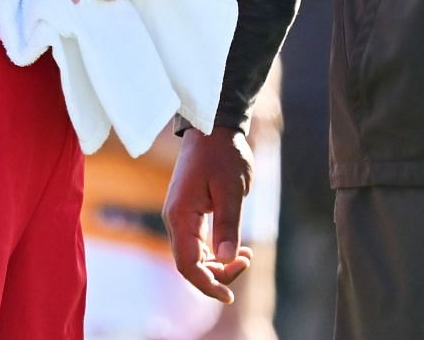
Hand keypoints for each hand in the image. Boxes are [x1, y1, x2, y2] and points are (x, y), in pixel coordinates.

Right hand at [164, 126, 254, 302]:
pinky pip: (200, 244)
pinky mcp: (190, 214)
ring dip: (219, 264)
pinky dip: (217, 253)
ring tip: (247, 256)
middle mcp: (176, 220)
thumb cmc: (222, 154)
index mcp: (181, 216)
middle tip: (247, 262)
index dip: (207, 284)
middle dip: (218, 274)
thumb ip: (228, 225)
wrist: (213, 127)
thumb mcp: (232, 189)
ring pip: (196, 256)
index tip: (229, 296)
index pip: (188, 264)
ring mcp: (181, 217)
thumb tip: (225, 260)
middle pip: (191, 264)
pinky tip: (239, 250)